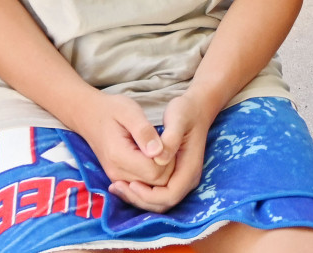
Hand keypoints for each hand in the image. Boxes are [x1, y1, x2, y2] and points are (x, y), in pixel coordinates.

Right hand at [73, 92, 173, 189]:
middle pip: (154, 183)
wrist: (88, 115)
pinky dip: (151, 175)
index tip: (167, 141)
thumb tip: (159, 152)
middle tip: (166, 144)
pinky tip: (151, 156)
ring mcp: (116, 178)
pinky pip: (142, 185)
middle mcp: (116, 172)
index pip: (154, 172)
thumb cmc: (111, 110)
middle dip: (166, 166)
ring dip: (160, 171)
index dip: (167, 159)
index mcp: (119, 156)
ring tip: (158, 148)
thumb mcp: (129, 111)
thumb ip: (144, 131)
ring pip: (150, 187)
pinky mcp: (118, 179)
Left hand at [108, 92, 214, 212]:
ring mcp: (180, 179)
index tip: (131, 183)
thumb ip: (170, 138)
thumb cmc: (186, 111)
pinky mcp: (172, 176)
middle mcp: (187, 178)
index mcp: (190, 168)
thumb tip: (159, 158)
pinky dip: (140, 192)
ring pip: (159, 202)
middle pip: (163, 204)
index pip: (170, 195)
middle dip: (140, 199)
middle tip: (117, 187)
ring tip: (117, 186)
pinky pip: (156, 193)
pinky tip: (123, 183)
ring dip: (138, 198)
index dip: (149, 195)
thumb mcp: (178, 117)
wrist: (195, 109)